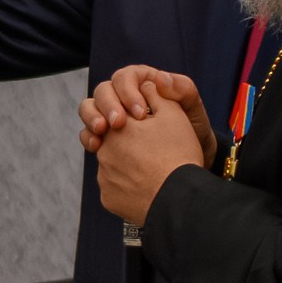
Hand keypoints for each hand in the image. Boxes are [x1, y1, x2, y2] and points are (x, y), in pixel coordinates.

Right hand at [79, 64, 214, 165]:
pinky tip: (96, 146)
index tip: (140, 114)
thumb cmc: (193, 130)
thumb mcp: (193, 110)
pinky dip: (88, 136)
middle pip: (104, 90)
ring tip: (101, 131)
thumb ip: (182, 90)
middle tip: (117, 123)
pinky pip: (89, 132)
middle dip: (108, 105)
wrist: (187, 162)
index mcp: (143, 83)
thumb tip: (159, 78)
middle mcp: (124, 96)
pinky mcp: (106, 136)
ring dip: (91, 117)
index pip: (125, 77)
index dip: (128, 92)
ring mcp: (112, 116)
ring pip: (90, 107)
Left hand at [94, 96, 211, 227]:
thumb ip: (155, 94)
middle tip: (147, 148)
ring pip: (112, 164)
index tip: (144, 122)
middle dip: (124, 140)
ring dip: (126, 164)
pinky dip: (128, 186)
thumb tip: (145, 84)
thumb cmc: (178, 154)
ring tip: (152, 170)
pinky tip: (147, 187)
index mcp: (116, 125)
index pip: (112, 111)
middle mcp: (103, 149)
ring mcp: (103, 176)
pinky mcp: (108, 198)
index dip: (129, 116)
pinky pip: (115, 188)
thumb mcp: (173, 114)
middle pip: (110, 139)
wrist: (178, 198)